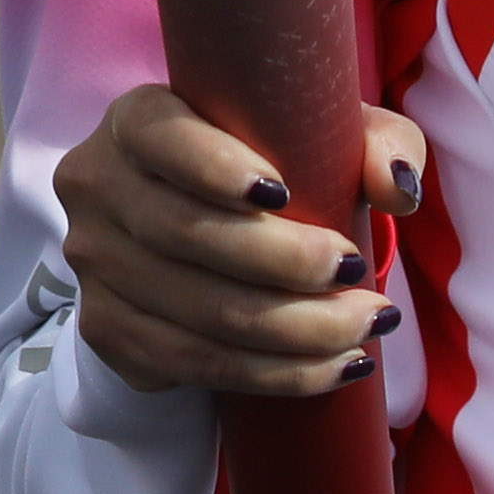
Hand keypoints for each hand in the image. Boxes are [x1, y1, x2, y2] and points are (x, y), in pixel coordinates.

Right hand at [55, 87, 429, 398]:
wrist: (215, 231)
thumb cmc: (284, 163)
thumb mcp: (332, 136)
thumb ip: (376, 143)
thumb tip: (399, 190)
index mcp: (139, 121)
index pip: (164, 139)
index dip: (216, 168)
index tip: (285, 194)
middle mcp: (100, 187)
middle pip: (188, 234)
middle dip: (287, 262)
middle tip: (359, 272)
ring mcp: (94, 263)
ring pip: (197, 310)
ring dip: (296, 329)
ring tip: (369, 325)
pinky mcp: (107, 327)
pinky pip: (192, 362)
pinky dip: (273, 372)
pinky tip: (334, 367)